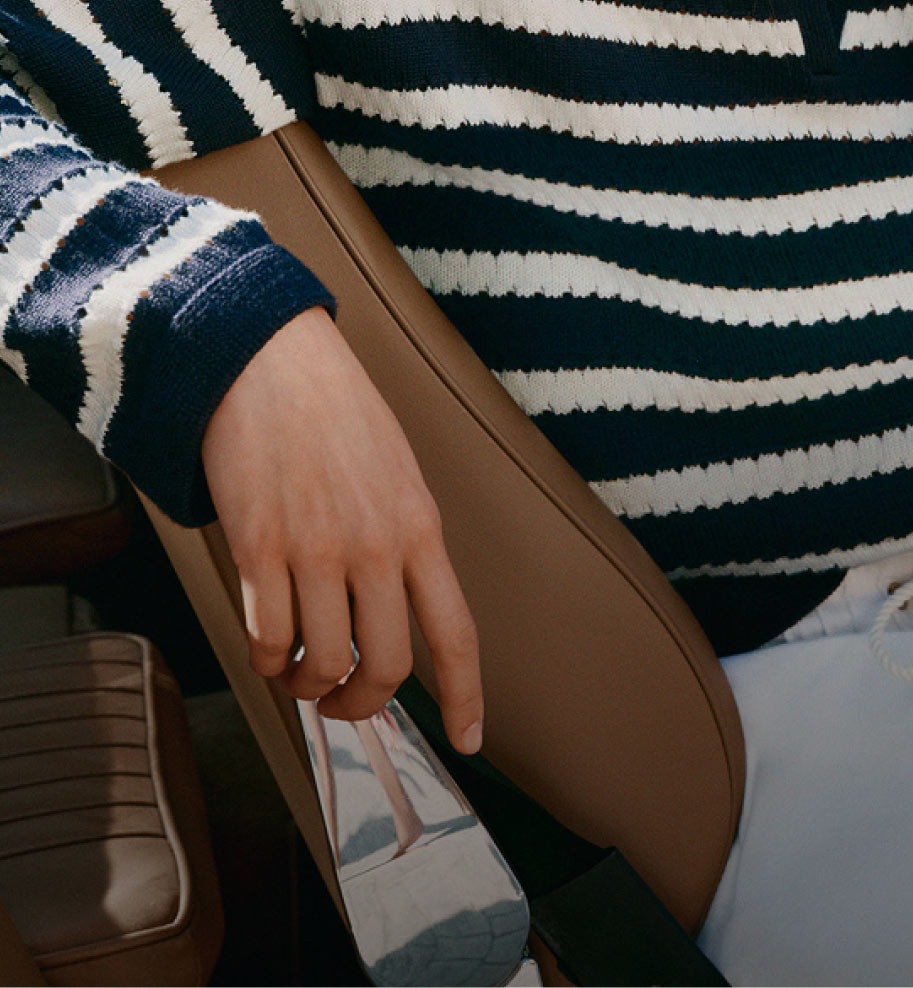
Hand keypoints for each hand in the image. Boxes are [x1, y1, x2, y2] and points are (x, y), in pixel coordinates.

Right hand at [201, 307, 483, 751]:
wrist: (269, 359)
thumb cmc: (334, 410)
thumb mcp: (396, 471)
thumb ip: (403, 538)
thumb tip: (396, 607)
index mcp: (420, 527)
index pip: (456, 631)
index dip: (467, 696)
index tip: (469, 739)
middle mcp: (376, 547)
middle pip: (385, 668)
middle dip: (362, 704)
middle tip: (341, 701)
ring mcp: (316, 550)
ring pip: (321, 664)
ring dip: (305, 685)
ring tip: (296, 670)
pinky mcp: (258, 549)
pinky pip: (265, 641)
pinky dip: (266, 659)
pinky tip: (266, 642)